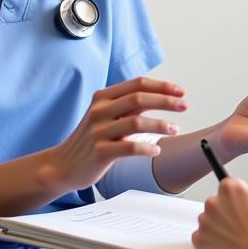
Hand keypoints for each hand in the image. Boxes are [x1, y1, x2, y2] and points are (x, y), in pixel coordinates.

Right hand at [44, 77, 185, 191]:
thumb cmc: (91, 138)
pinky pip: (129, 148)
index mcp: (103, 97)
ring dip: (161, 125)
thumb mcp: (106, 115)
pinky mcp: (99, 152)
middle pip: (139, 98)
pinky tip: (156, 151)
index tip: (180, 92)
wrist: (63, 164)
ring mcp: (98, 131)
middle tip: (184, 106)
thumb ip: (129, 105)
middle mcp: (99, 110)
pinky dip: (147, 149)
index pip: (137, 84)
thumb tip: (162, 95)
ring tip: (175, 129)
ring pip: (136, 122)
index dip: (162, 86)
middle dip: (166, 101)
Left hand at [192, 178, 247, 248]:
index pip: (228, 187)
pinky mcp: (199, 238)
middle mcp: (213, 201)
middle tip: (239, 224)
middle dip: (225, 212)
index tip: (241, 206)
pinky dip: (210, 241)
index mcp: (230, 188)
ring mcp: (204, 220)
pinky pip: (201, 236)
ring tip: (234, 237)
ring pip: (207, 220)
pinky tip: (225, 245)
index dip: (237, 198)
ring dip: (217, 226)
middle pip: (216, 203)